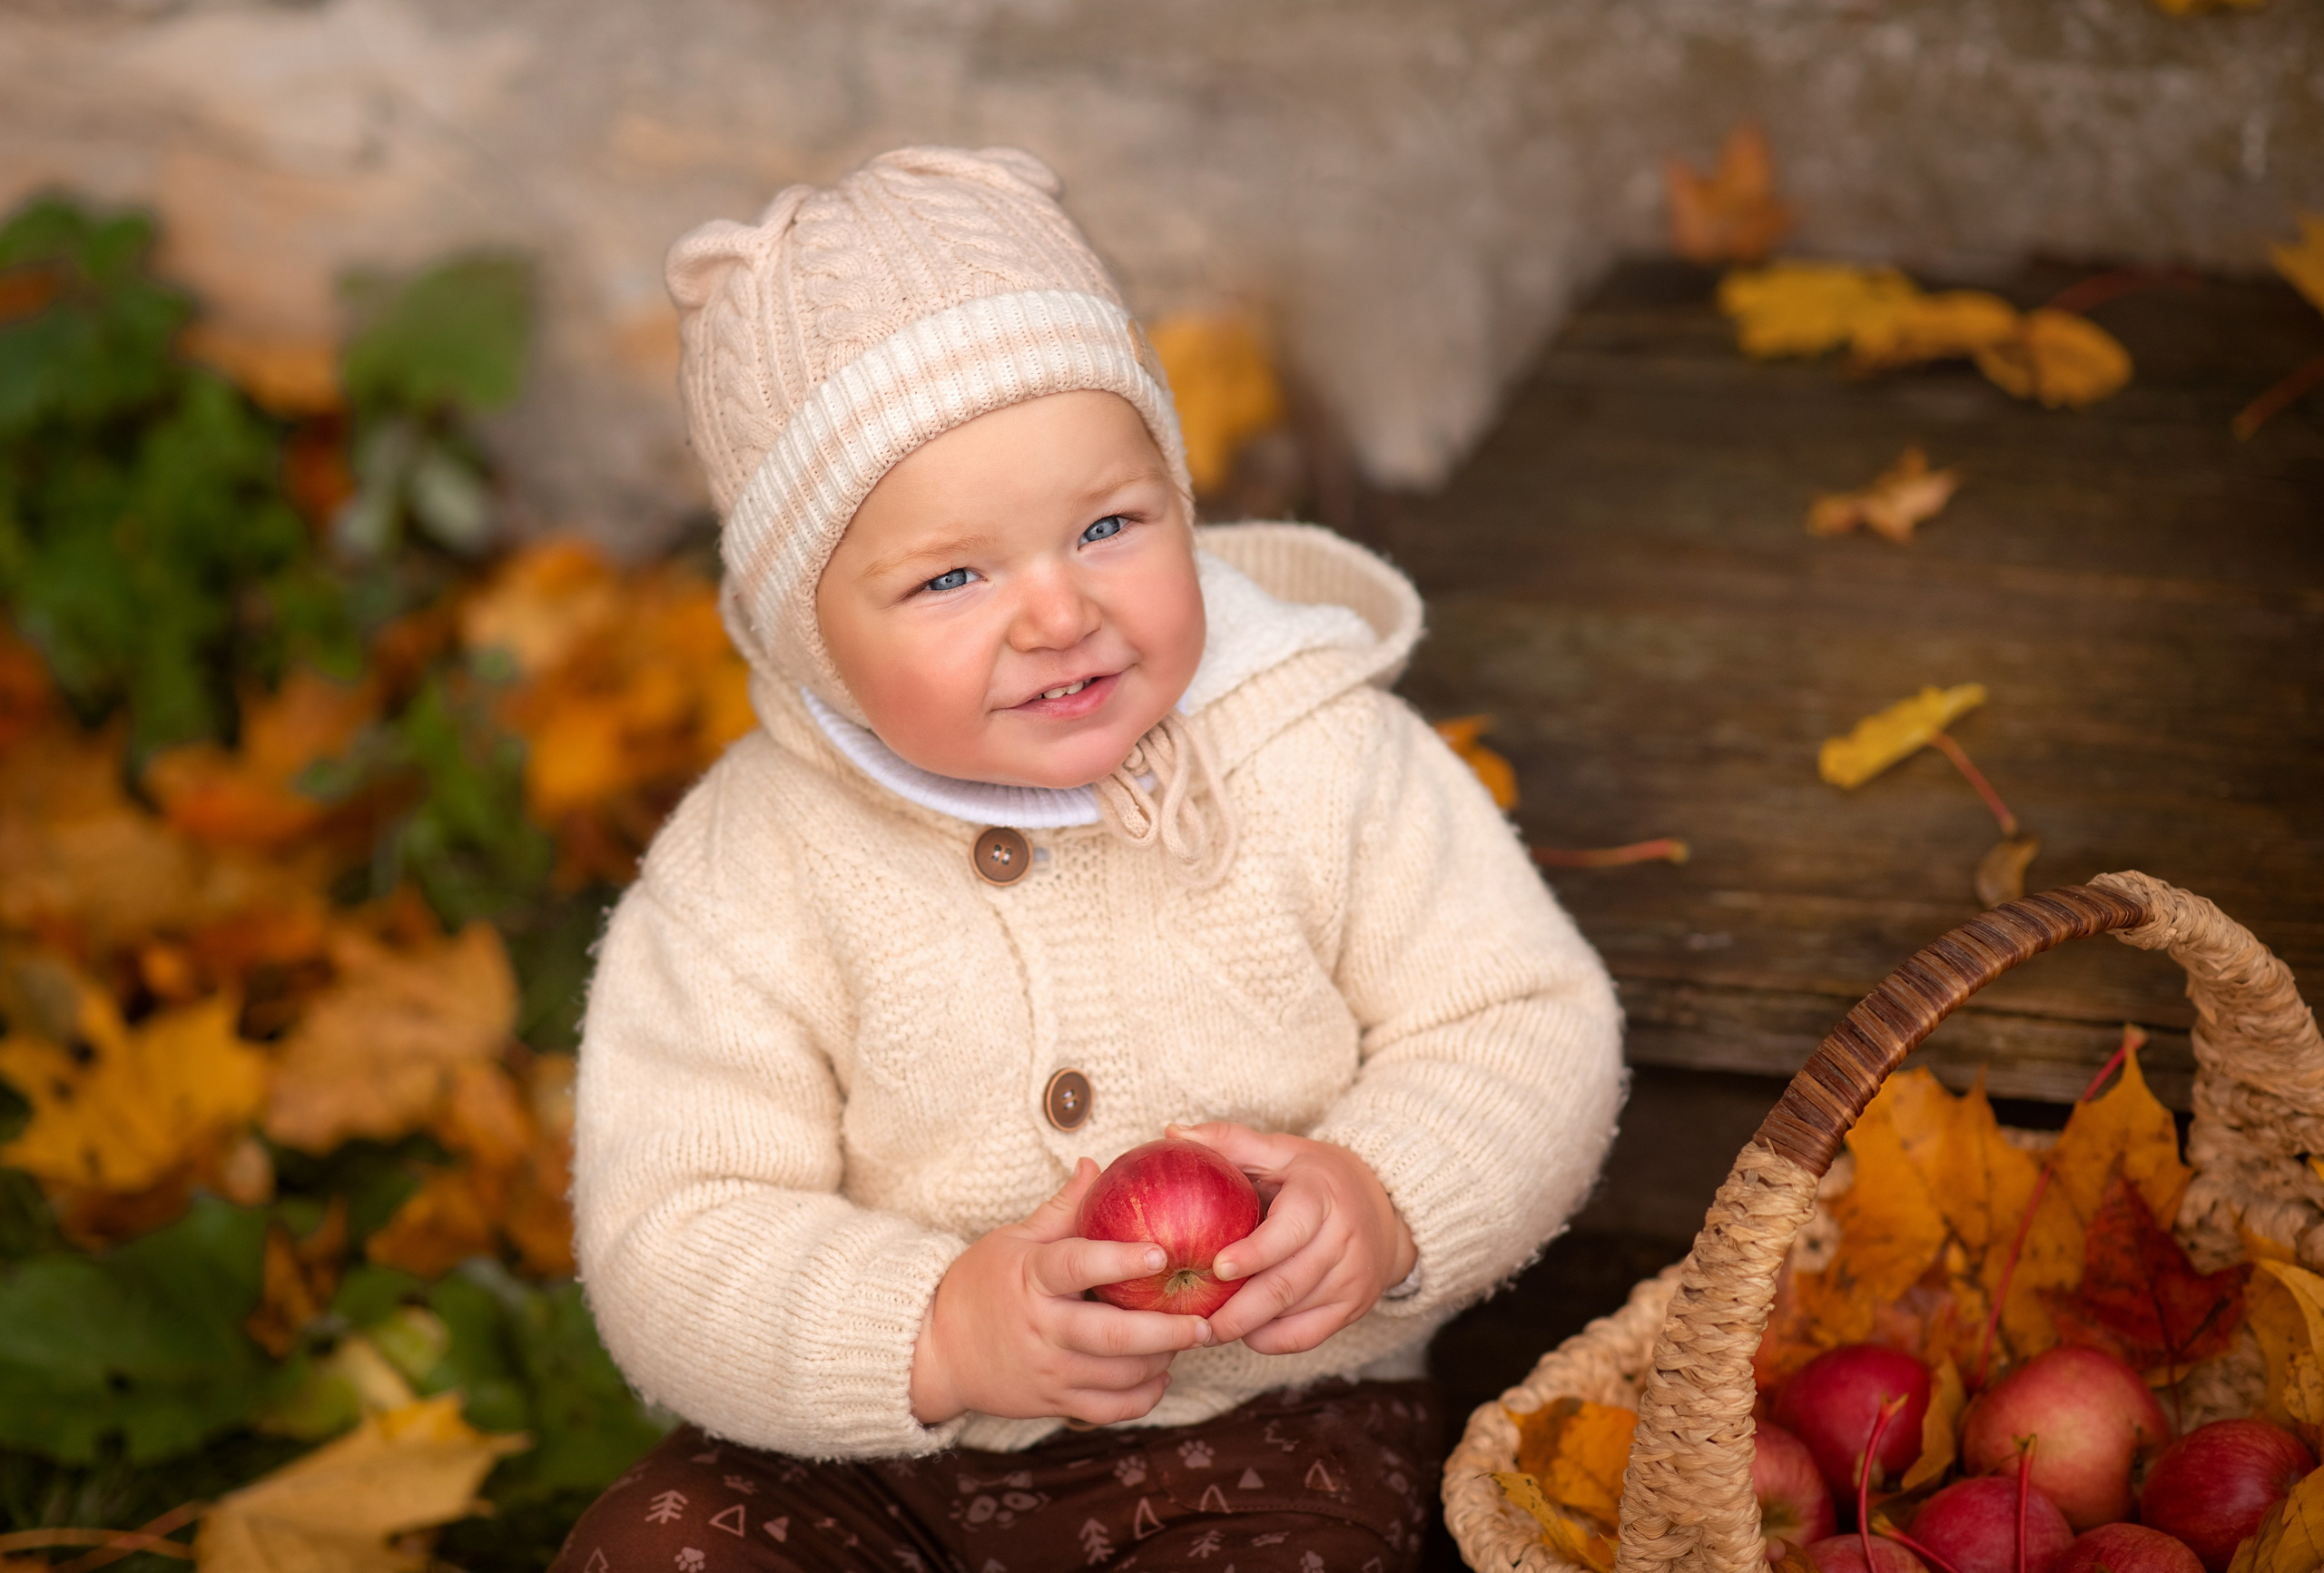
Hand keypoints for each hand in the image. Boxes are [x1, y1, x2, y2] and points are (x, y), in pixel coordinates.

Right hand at [909, 1158, 1214, 1425]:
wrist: (936, 1352)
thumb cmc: (980, 1285)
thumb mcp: (1013, 1240)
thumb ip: (1062, 1210)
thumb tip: (1096, 1164)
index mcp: (1031, 1278)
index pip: (1078, 1266)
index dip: (1121, 1260)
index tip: (1162, 1251)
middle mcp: (1041, 1328)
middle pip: (1113, 1336)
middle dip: (1167, 1331)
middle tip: (1205, 1321)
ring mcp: (1048, 1372)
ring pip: (1119, 1376)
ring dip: (1161, 1361)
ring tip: (1189, 1340)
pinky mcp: (1054, 1404)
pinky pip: (1110, 1409)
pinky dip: (1144, 1396)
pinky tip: (1160, 1374)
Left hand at [1168, 1121, 1416, 1355]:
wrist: (1385, 1209)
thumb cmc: (1315, 1177)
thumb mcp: (1280, 1150)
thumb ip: (1229, 1141)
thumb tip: (1173, 1133)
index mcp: (1321, 1196)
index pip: (1289, 1230)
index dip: (1254, 1253)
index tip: (1217, 1268)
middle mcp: (1343, 1239)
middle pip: (1287, 1284)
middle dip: (1237, 1310)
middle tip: (1195, 1322)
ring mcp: (1353, 1278)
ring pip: (1294, 1315)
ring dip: (1247, 1328)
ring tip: (1207, 1330)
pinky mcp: (1354, 1308)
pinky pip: (1306, 1337)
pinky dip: (1270, 1340)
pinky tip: (1243, 1333)